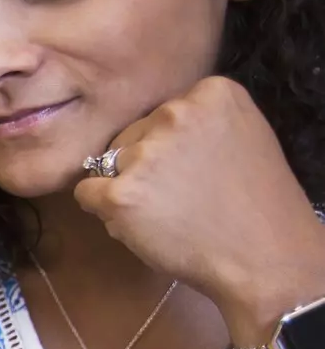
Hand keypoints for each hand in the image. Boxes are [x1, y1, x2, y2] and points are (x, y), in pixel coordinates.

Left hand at [74, 76, 324, 342]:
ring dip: (125, 188)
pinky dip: (99, 209)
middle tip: (176, 195)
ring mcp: (145, 154)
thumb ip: (197, 126)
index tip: (190, 169)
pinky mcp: (121, 194)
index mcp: (211, 92)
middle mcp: (175, 113)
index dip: (168, 146)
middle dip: (142, 164)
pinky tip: (134, 223)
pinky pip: (86, 192)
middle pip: (131, 136)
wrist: (261, 255)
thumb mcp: (238, 138)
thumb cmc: (252, 205)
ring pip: (109, 165)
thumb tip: (150, 133)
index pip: (162, 114)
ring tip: (164, 213)